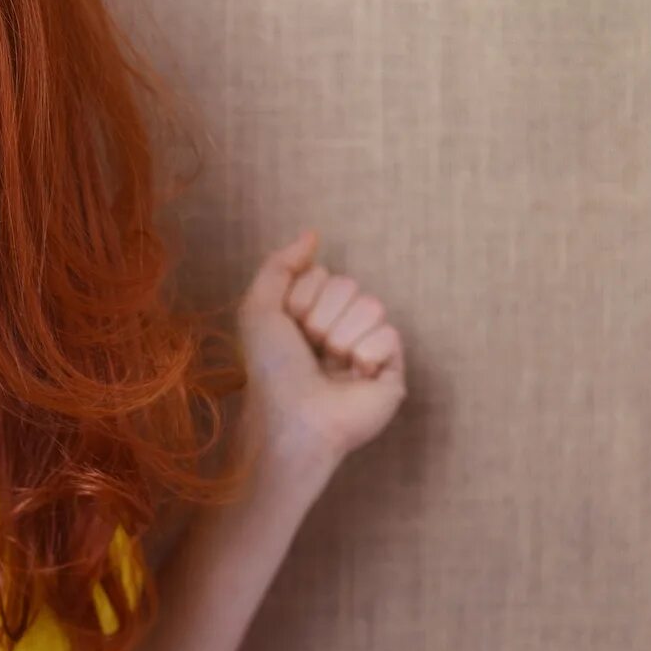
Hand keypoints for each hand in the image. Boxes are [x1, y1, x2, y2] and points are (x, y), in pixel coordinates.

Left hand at [235, 228, 407, 464]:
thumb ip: (279, 266)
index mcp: (310, 314)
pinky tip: (355, 376)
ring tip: (332, 365)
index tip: (289, 329)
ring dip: (342, 335)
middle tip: (311, 348)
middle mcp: (339, 327)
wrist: (294, 416)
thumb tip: (311, 235)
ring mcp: (367, 347)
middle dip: (322, 316)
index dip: (301, 298)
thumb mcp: (258, 310)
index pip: (321, 274)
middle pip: (349, 285)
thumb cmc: (272, 369)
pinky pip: (391, 333)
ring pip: (372, 305)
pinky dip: (366, 354)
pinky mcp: (392, 369)